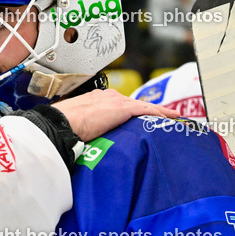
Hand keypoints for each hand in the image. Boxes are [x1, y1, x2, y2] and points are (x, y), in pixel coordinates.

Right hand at [53, 89, 179, 141]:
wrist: (61, 123)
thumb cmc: (62, 126)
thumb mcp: (75, 124)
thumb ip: (84, 127)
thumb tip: (83, 139)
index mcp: (96, 99)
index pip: (119, 103)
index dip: (132, 109)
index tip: (140, 114)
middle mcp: (108, 96)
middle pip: (135, 103)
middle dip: (149, 109)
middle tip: (164, 114)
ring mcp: (116, 101)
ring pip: (144, 105)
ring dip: (159, 111)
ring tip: (173, 115)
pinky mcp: (122, 109)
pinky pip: (146, 110)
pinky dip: (159, 113)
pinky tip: (170, 117)